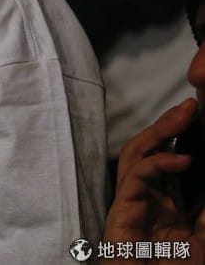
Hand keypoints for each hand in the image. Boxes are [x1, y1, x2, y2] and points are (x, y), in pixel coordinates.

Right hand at [104, 98, 204, 263]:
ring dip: (158, 133)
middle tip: (189, 106)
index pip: (166, 159)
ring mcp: (132, 205)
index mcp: (164, 205)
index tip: (198, 114)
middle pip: (147, 151)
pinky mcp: (121, 214)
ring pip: (136, 156)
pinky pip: (135, 179)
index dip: (177, 135)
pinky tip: (182, 159)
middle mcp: (146, 200)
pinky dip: (157, 164)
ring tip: (182, 116)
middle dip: (166, 125)